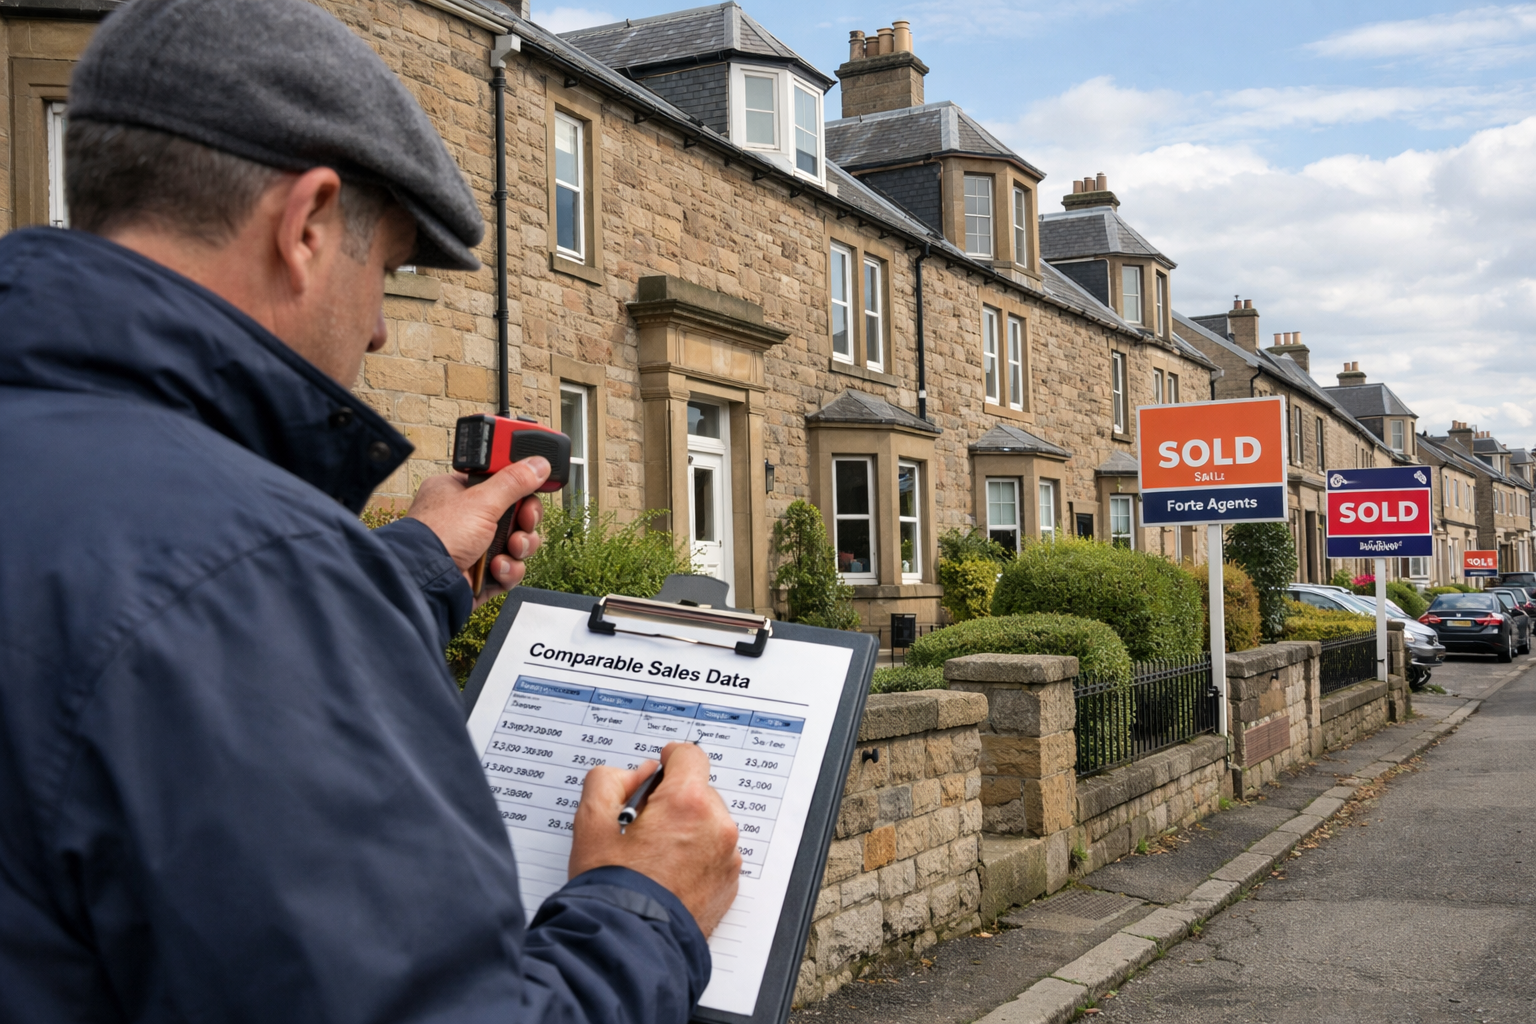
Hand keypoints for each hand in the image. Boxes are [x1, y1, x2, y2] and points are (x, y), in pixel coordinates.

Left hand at [405, 457, 548, 602]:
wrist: (427, 582)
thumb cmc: (437, 536)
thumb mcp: (481, 501)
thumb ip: (513, 481)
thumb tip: (538, 465)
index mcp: (459, 492)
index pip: (499, 480)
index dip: (520, 483)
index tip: (536, 484)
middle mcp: (467, 519)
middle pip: (515, 512)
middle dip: (525, 520)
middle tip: (524, 520)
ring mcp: (476, 547)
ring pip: (517, 541)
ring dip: (520, 546)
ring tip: (511, 548)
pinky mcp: (484, 572)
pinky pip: (511, 567)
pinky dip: (509, 569)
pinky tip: (497, 568)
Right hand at [569, 743, 741, 935]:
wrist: (630, 946)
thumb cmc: (613, 890)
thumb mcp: (590, 822)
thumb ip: (608, 780)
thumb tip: (635, 774)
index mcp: (688, 803)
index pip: (689, 755)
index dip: (669, 759)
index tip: (659, 769)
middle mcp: (717, 827)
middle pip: (698, 792)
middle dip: (673, 801)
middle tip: (642, 826)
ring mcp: (727, 858)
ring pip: (707, 824)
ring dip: (685, 829)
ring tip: (652, 856)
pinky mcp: (729, 884)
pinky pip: (714, 854)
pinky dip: (695, 857)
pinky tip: (666, 874)